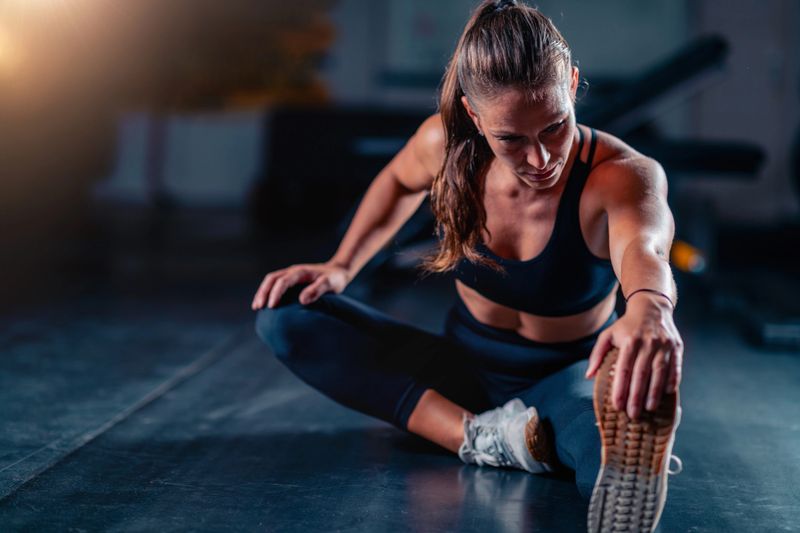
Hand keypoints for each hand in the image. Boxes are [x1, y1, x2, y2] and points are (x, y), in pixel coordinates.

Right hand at [251, 261, 350, 309]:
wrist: (337, 271)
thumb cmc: (334, 279)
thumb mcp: (330, 284)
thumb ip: (317, 290)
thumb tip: (302, 300)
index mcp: (301, 272)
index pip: (283, 281)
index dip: (276, 293)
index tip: (271, 306)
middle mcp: (293, 271)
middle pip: (272, 279)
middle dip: (263, 292)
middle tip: (258, 307)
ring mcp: (290, 274)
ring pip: (271, 280)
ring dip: (262, 292)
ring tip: (257, 307)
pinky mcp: (290, 280)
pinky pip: (275, 284)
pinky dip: (267, 292)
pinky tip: (265, 305)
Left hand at [585, 293, 682, 419]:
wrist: (652, 306)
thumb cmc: (627, 325)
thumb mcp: (608, 334)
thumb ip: (597, 354)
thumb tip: (589, 376)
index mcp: (629, 341)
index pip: (623, 369)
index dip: (620, 388)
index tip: (617, 405)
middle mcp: (647, 343)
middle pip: (641, 374)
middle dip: (636, 396)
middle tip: (632, 414)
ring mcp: (663, 345)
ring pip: (659, 372)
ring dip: (654, 392)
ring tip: (649, 408)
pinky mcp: (676, 347)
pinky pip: (675, 367)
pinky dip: (671, 381)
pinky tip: (666, 394)